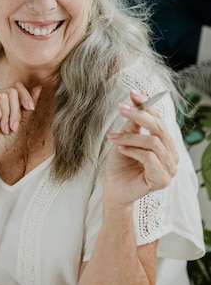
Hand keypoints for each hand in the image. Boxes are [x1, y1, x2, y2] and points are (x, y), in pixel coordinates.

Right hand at [0, 83, 41, 168]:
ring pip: (3, 96)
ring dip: (7, 116)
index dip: (25, 96)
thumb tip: (38, 88)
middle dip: (16, 111)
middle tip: (12, 127)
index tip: (31, 108)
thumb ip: (27, 105)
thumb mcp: (20, 121)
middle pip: (11, 92)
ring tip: (3, 128)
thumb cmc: (2, 140)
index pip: (15, 87)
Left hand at [104, 89, 178, 207]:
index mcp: (165, 144)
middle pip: (159, 128)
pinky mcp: (162, 180)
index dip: (147, 105)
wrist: (113, 191)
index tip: (132, 93)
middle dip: (139, 115)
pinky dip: (132, 151)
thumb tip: (136, 104)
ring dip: (130, 137)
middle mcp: (171, 156)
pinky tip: (119, 150)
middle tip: (121, 108)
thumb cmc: (119, 166)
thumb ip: (133, 126)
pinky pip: (149, 157)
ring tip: (113, 138)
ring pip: (153, 142)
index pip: (159, 120)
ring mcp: (170, 169)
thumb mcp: (124, 140)